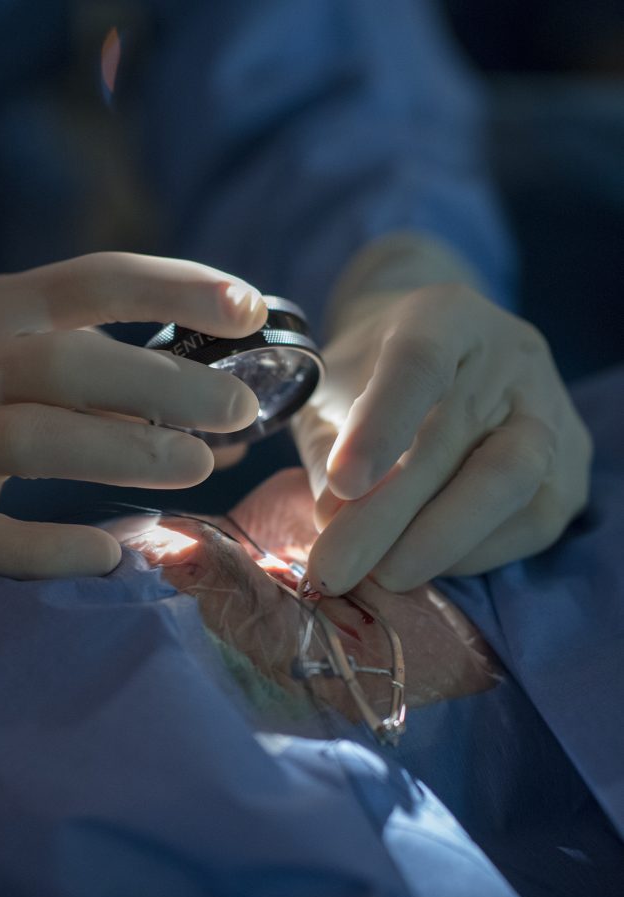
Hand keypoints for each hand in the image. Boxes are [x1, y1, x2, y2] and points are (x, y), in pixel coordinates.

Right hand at [0, 252, 265, 577]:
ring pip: (36, 439)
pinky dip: (46, 550)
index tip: (250, 309)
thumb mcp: (31, 353)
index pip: (98, 282)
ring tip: (199, 466)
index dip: (179, 290)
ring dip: (125, 451)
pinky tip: (108, 554)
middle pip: (72, 365)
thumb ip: (118, 381)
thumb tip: (227, 429)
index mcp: (4, 309)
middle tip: (240, 411)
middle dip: (168, 386)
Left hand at [293, 282, 592, 594]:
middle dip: (389, 515)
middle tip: (335, 568)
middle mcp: (508, 355)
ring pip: (507, 480)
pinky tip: (423, 564)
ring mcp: (549, 408)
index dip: (380, 426)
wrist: (435, 359)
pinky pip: (527, 521)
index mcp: (441, 316)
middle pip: (456, 437)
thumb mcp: (330, 393)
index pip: (418, 364)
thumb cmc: (369, 378)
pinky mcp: (570, 465)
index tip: (341, 484)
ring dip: (435, 542)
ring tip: (377, 576)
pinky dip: (468, 552)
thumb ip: (330, 452)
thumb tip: (336, 528)